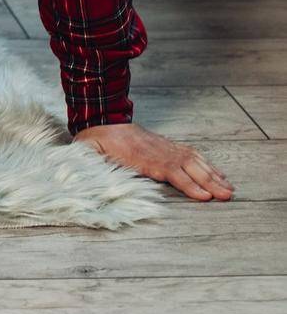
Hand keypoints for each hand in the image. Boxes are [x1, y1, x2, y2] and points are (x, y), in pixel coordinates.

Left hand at [73, 121, 233, 200]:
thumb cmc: (96, 140)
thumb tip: (84, 174)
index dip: (187, 184)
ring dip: (212, 175)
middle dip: (209, 182)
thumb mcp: (86, 150)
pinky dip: (207, 165)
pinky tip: (218, 174)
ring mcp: (164, 147)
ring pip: (193, 160)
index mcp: (139, 156)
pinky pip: (191, 154)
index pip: (169, 171)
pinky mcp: (167, 146)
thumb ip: (88, 162)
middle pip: (187, 166)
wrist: (102, 117)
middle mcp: (157, 151)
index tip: (204, 196)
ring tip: (229, 189)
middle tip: (227, 196)